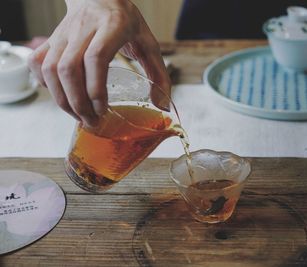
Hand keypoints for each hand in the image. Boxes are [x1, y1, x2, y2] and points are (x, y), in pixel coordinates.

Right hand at [28, 0, 169, 125]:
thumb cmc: (125, 21)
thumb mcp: (148, 42)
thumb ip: (159, 73)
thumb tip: (162, 105)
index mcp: (112, 27)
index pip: (95, 58)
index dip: (95, 88)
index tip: (103, 109)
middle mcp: (83, 28)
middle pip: (69, 68)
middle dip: (78, 102)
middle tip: (91, 121)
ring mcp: (63, 33)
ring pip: (50, 68)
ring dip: (61, 99)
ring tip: (78, 115)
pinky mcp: (51, 38)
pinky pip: (38, 62)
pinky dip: (45, 84)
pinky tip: (61, 95)